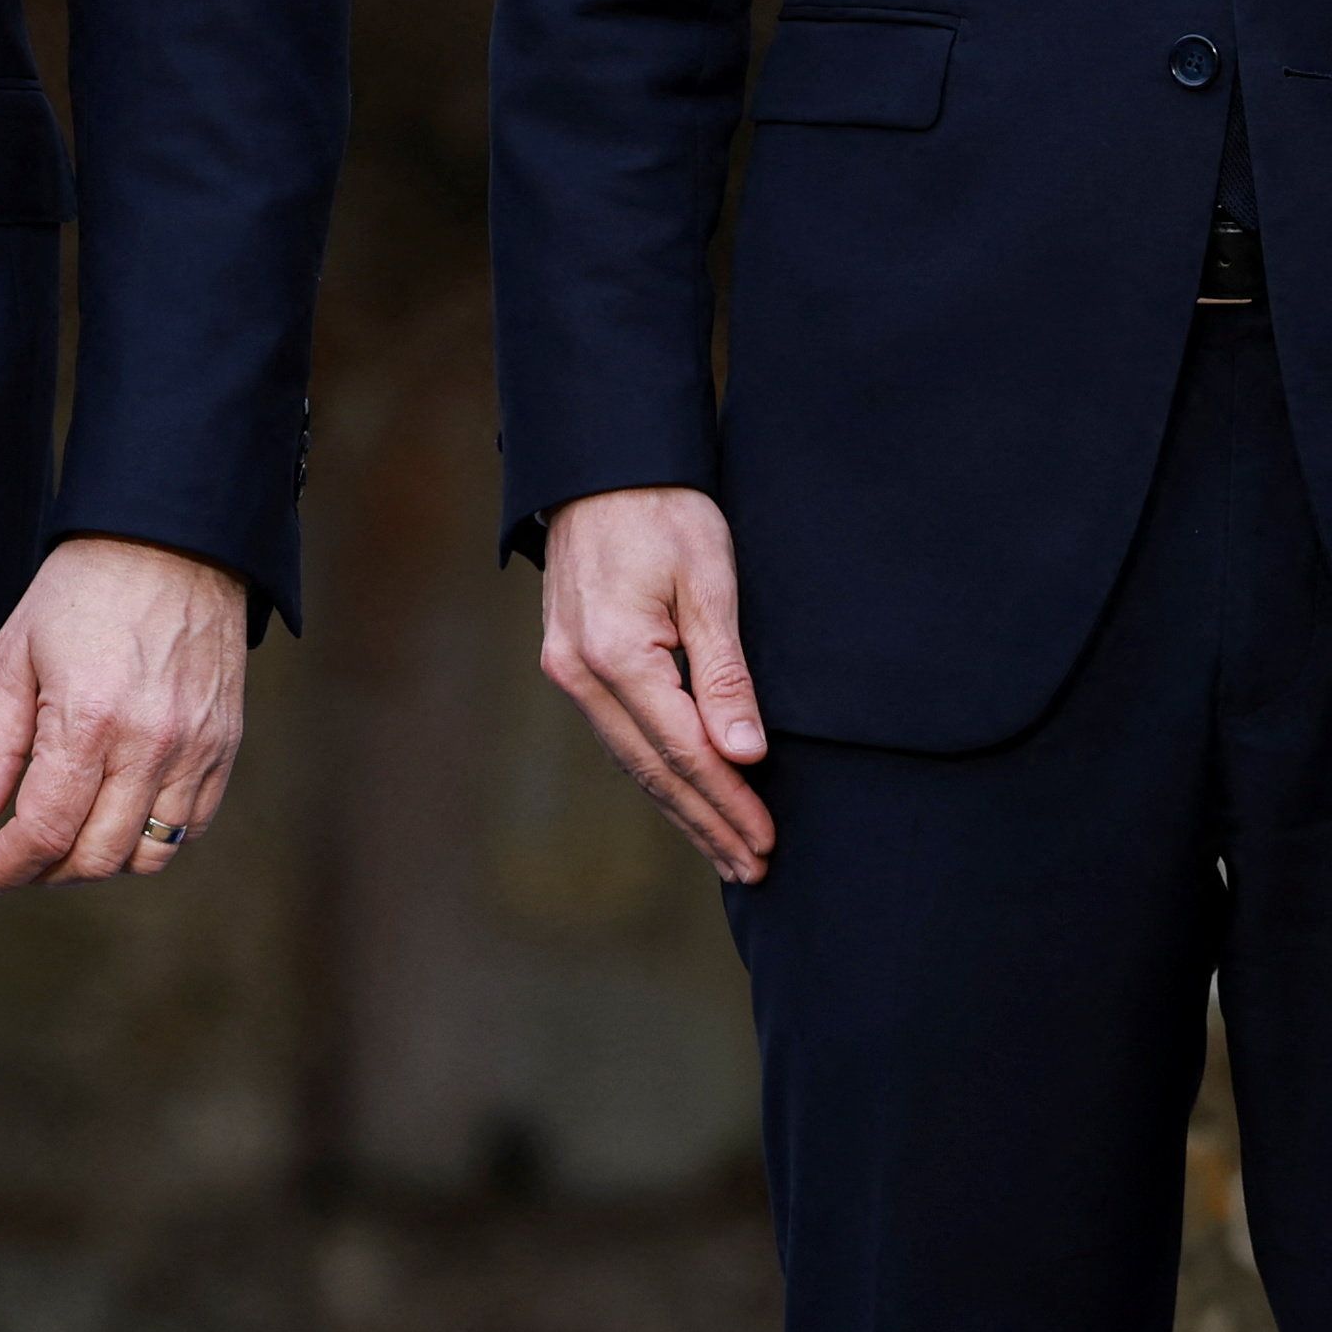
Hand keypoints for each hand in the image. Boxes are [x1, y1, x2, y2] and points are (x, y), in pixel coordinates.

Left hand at [0, 535, 248, 900]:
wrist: (170, 541)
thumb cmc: (82, 592)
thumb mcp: (14, 657)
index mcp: (88, 719)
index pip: (41, 832)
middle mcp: (150, 744)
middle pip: (93, 858)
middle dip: (41, 874)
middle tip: (8, 860)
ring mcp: (195, 750)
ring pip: (145, 857)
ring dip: (94, 864)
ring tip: (60, 840)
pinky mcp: (223, 747)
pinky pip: (188, 828)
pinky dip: (146, 841)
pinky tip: (111, 816)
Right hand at [539, 485, 775, 883]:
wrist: (600, 463)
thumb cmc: (663, 509)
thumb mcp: (710, 582)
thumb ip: (724, 674)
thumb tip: (744, 755)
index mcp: (614, 652)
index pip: (683, 751)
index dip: (727, 802)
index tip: (766, 841)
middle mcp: (578, 671)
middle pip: (651, 769)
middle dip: (705, 823)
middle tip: (752, 868)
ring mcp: (565, 668)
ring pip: (630, 760)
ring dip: (681, 807)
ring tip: (726, 850)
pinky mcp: (569, 661)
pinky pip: (617, 734)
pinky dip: (655, 771)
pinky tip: (683, 796)